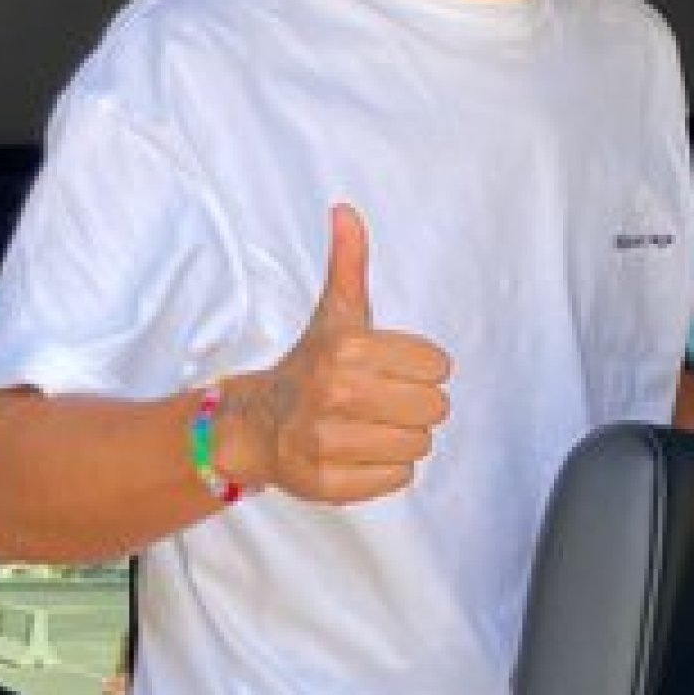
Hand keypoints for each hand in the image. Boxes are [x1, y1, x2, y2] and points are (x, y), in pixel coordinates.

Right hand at [215, 204, 452, 503]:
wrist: (255, 424)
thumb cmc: (310, 366)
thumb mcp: (333, 313)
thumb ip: (348, 263)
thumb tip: (345, 210)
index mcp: (348, 349)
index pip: (438, 366)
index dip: (420, 369)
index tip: (390, 370)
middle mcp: (336, 394)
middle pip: (435, 409)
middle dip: (414, 406)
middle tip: (381, 402)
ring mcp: (328, 442)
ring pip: (419, 445)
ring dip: (402, 438)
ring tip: (369, 427)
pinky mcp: (328, 484)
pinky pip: (398, 479)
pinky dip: (386, 470)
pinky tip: (358, 453)